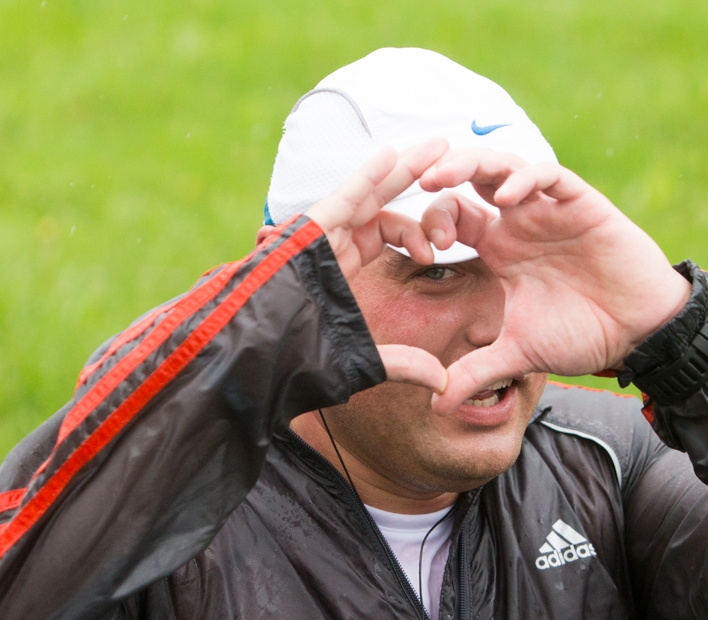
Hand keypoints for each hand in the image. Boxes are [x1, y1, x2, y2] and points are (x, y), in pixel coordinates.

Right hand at [306, 142, 451, 393]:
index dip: (415, 233)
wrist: (260, 360)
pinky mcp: (307, 233)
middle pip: (379, 202)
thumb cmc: (298, 362)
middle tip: (447, 155)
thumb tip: (444, 383)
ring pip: (366, 193)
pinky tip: (392, 156)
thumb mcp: (366, 360)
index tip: (435, 253)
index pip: (385, 231)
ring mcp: (317, 235)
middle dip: (413, 177)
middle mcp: (330, 243)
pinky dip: (366, 177)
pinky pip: (342, 199)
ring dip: (401, 169)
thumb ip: (405, 364)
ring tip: (436, 147)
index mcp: (341, 264)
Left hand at [415, 150, 692, 412]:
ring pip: (505, 166)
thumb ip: (476, 372)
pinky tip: (506, 197)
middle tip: (416, 184)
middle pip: (472, 177)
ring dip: (473, 163)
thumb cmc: (583, 335)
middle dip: (442, 174)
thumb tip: (436, 405)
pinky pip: (550, 177)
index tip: (426, 250)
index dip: (432, 222)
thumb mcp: (518, 354)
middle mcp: (520, 222)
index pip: (455, 215)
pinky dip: (526, 180)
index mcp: (500, 248)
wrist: (638, 332)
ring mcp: (550, 210)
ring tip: (446, 174)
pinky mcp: (582, 204)